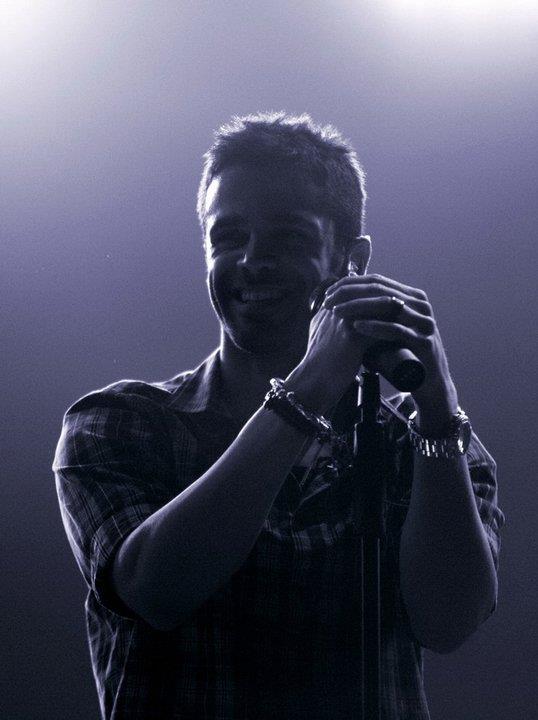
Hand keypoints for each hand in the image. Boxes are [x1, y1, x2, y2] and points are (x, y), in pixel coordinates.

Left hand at [321, 274, 458, 414]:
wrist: (428, 383)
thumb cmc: (401, 355)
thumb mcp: (385, 329)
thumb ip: (370, 314)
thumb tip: (338, 303)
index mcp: (411, 297)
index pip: (377, 281)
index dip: (350, 284)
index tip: (328, 293)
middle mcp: (420, 305)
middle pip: (380, 290)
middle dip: (350, 294)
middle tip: (328, 302)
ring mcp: (424, 322)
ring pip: (387, 306)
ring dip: (358, 307)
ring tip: (337, 312)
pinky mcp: (424, 341)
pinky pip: (396, 330)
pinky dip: (375, 327)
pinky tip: (357, 326)